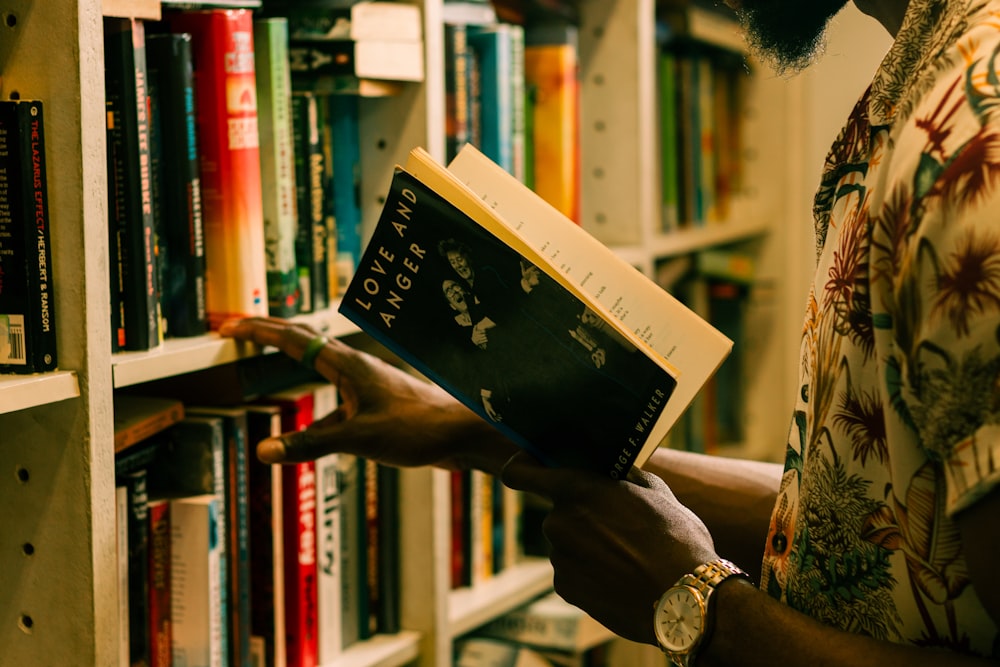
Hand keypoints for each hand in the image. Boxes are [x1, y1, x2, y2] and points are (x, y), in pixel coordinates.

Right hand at [218, 317, 517, 471]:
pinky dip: (310, 389)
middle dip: (266, 332)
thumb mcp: (358, 438)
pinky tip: (308, 415)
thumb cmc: (416, 429)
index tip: (226, 328)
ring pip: (318, 361)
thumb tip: (263, 451)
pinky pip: (333, 388)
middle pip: (302, 340)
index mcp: (347, 365)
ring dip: (289, 354)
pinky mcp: (375, 402)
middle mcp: (354, 367)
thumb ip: (310, 444)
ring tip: (263, 352)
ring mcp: (366, 383)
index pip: (292, 339)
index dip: (257, 331)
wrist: (460, 434)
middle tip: (234, 331)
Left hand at [501, 451, 717, 645]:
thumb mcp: (658, 493)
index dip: (520, 469)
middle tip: (619, 528)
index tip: (524, 469)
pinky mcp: (564, 588)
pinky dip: (589, 574)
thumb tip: (616, 472)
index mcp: (577, 489)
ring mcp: (558, 557)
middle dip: (582, 516)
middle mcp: (558, 521)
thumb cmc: (677, 539)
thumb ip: (625, 477)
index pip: (521, 473)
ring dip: (588, 547)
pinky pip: (572, 572)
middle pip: (560, 512)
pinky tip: (619, 579)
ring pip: (567, 544)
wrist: (684, 599)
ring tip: (627, 558)